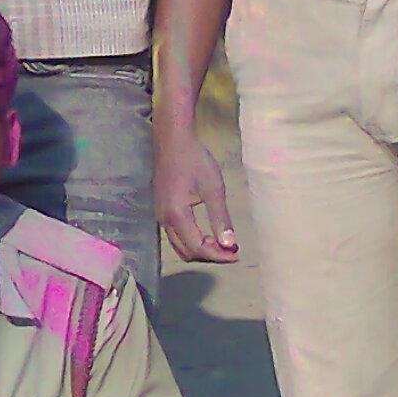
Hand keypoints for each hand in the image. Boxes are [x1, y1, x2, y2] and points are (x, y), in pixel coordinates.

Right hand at [155, 130, 238, 262]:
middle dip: (210, 255)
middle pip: (187, 252)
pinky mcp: (162, 210)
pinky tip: (208, 233)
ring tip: (222, 243)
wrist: (172, 140)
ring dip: (201, 249)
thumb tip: (229, 244)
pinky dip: (192, 241)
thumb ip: (220, 219)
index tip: (237, 254)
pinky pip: (176, 236)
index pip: (197, 247)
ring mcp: (161, 215)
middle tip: (232, 250)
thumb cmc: (194, 160)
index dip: (218, 256)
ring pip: (180, 246)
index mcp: (177, 215)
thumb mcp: (213, 189)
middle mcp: (164, 220)